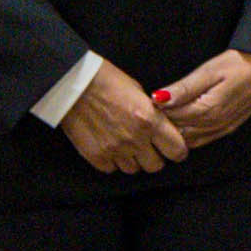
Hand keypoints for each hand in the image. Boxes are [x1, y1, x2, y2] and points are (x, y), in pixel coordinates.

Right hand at [59, 61, 189, 176]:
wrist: (73, 83)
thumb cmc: (107, 80)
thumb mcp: (139, 92)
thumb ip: (153, 115)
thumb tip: (162, 129)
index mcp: (150, 120)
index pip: (177, 150)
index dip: (177, 150)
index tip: (172, 147)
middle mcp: (135, 138)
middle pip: (156, 166)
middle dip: (155, 157)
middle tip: (148, 147)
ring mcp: (115, 150)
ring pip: (134, 170)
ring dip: (133, 160)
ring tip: (125, 144)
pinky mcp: (96, 156)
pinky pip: (112, 169)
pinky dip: (113, 161)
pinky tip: (109, 145)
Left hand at [155, 49, 250, 147]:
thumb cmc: (237, 65)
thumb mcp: (209, 70)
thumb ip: (184, 88)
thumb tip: (158, 99)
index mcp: (208, 109)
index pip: (173, 117)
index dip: (157, 111)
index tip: (146, 102)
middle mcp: (214, 125)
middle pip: (178, 131)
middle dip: (162, 123)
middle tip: (149, 111)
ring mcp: (220, 130)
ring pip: (187, 140)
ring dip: (173, 132)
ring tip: (162, 117)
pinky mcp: (224, 131)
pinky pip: (199, 141)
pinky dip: (185, 136)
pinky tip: (178, 126)